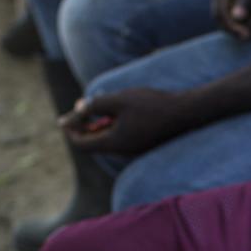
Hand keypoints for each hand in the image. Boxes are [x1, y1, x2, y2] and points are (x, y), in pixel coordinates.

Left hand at [60, 87, 193, 153]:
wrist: (185, 113)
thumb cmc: (152, 105)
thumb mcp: (119, 100)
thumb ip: (95, 105)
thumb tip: (76, 110)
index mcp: (114, 143)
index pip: (82, 144)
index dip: (70, 130)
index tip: (64, 117)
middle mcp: (122, 151)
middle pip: (93, 143)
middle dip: (83, 126)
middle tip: (79, 109)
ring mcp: (133, 149)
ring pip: (107, 139)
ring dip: (98, 125)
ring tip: (96, 106)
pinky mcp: (142, 143)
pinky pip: (119, 138)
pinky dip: (112, 126)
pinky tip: (115, 111)